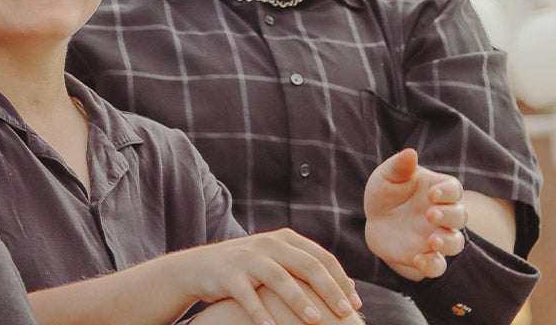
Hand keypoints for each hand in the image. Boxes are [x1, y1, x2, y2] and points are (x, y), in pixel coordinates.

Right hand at [183, 229, 360, 324]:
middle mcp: (268, 244)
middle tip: (346, 313)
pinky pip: (247, 296)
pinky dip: (261, 314)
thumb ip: (309, 268)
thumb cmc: (248, 269)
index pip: (321, 256)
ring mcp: (247, 257)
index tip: (356, 303)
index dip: (340, 279)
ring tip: (316, 321)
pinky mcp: (228, 274)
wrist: (199, 267)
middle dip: (329, 289)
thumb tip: (351, 286)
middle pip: (306, 264)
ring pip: (279, 278)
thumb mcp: (278, 261)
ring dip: (299, 300)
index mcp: (284, 239)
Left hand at [364, 148, 466, 279]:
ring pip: (456, 243)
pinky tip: (418, 259)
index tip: (432, 194)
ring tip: (432, 240)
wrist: (374, 219)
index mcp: (438, 191)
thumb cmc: (386, 192)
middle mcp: (443, 215)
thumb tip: (410, 152)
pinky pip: (438, 265)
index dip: (448, 192)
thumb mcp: (387, 176)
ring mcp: (437, 237)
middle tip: (431, 215)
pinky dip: (432, 265)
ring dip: (448, 242)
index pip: (454, 189)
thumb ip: (400, 166)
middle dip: (450, 216)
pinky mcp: (426, 256)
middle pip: (460, 216)